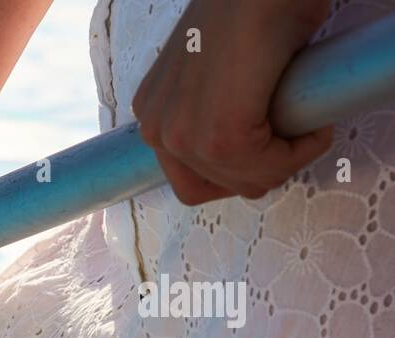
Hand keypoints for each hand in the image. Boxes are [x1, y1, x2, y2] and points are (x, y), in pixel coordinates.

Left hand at [132, 0, 333, 204]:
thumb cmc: (251, 12)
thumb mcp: (217, 75)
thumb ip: (213, 112)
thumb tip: (246, 154)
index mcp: (154, 115)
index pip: (191, 178)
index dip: (239, 168)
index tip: (272, 140)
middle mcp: (156, 129)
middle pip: (211, 188)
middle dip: (260, 169)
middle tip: (293, 133)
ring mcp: (180, 136)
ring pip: (245, 182)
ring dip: (285, 159)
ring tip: (304, 122)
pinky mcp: (218, 137)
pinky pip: (267, 169)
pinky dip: (301, 151)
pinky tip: (313, 122)